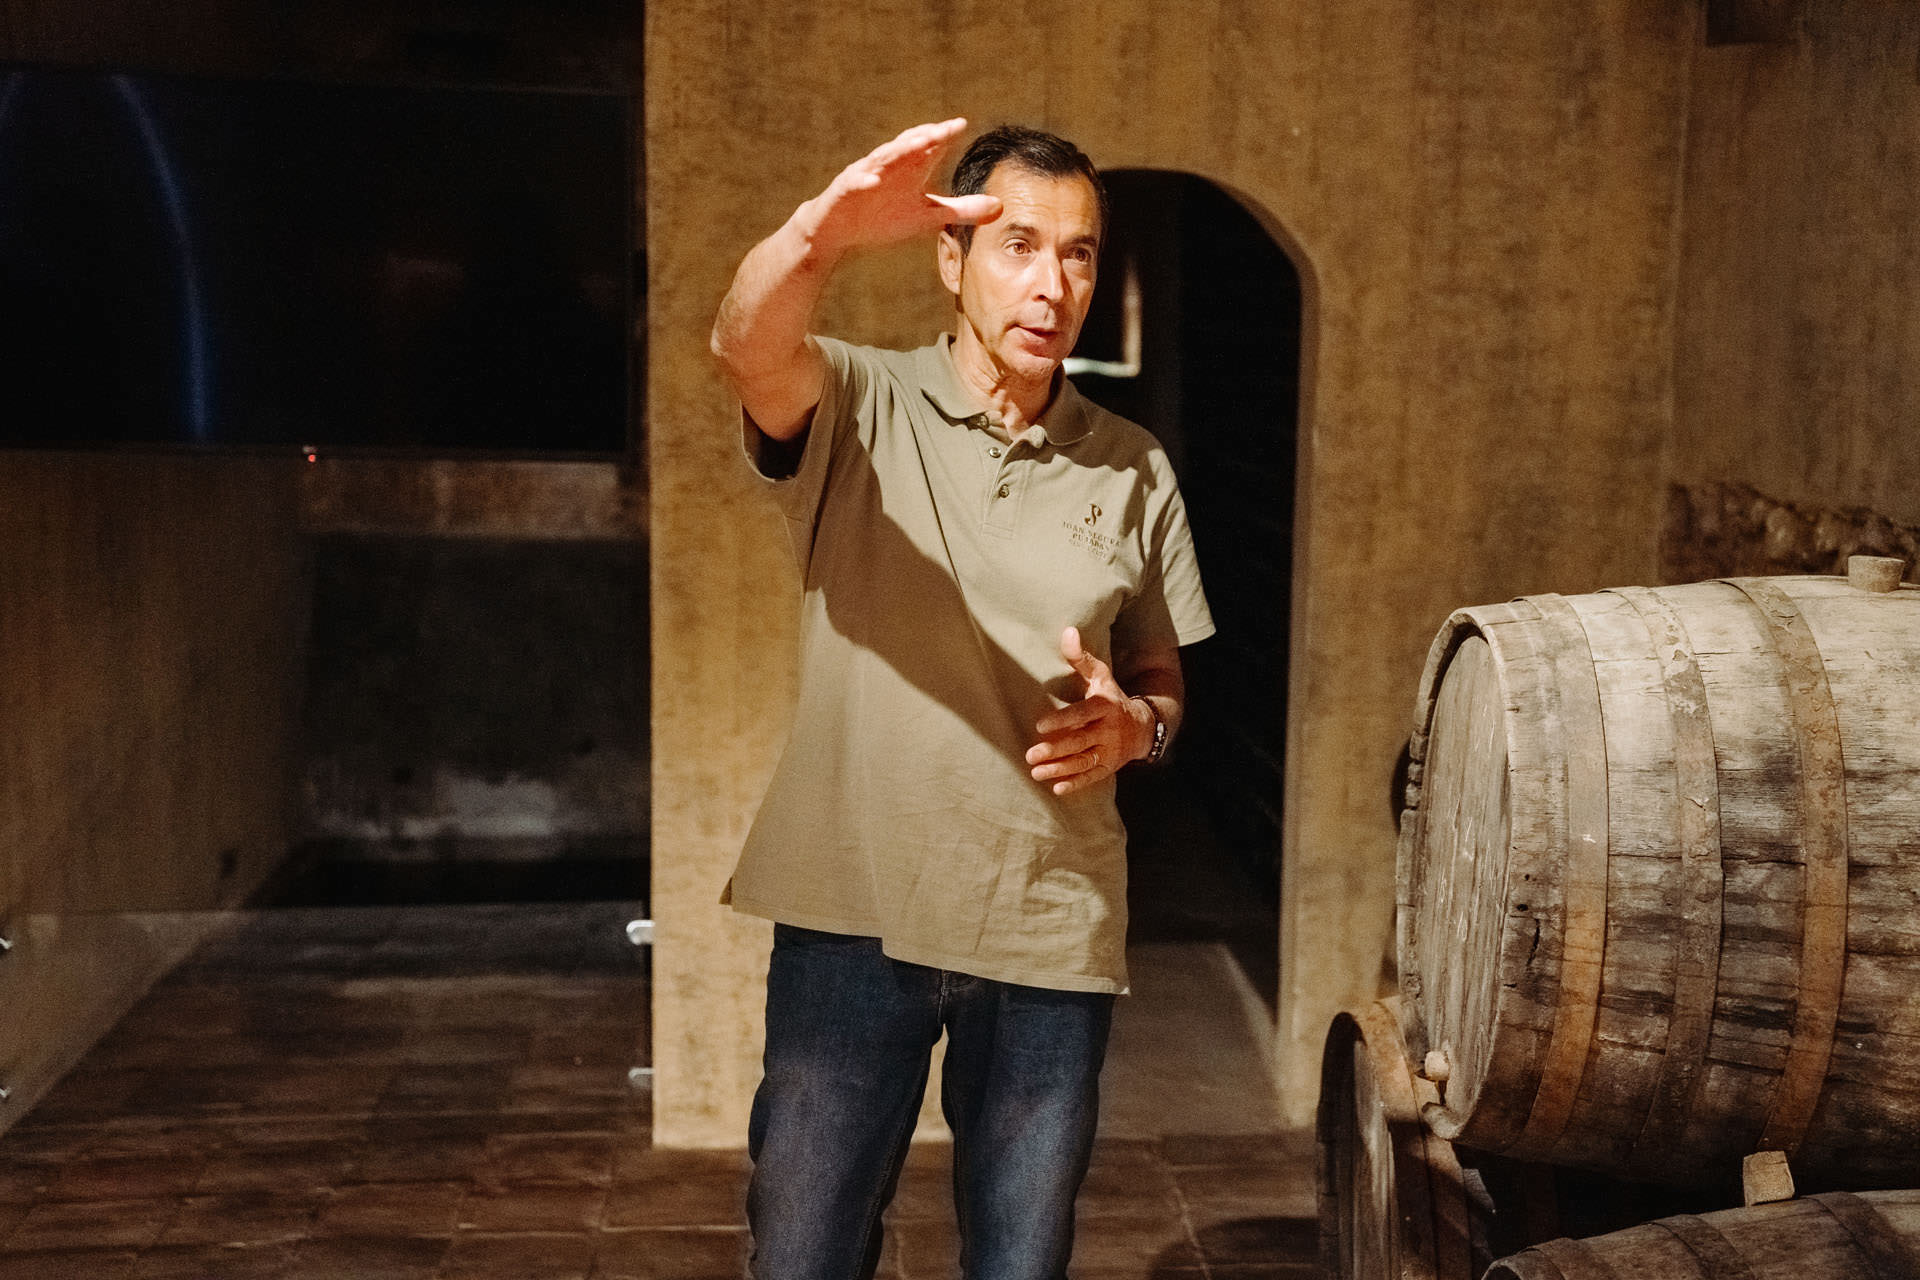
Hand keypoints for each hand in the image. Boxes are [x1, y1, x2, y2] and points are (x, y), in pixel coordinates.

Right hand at [802, 119, 1002, 258]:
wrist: (839, 230)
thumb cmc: (883, 217)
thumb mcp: (926, 217)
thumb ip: (961, 210)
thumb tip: (1000, 206)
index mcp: (908, 169)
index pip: (928, 148)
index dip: (943, 136)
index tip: (960, 125)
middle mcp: (888, 166)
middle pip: (907, 147)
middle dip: (924, 137)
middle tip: (943, 129)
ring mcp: (864, 176)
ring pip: (882, 159)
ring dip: (898, 151)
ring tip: (916, 145)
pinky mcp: (844, 192)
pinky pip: (854, 185)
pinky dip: (863, 181)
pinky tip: (872, 182)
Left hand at [1026, 627, 1151, 796]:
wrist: (1144, 726)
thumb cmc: (1112, 697)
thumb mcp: (1101, 676)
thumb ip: (1082, 658)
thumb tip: (1068, 631)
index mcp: (1105, 707)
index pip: (1083, 714)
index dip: (1063, 720)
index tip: (1040, 725)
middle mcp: (1109, 731)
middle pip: (1081, 742)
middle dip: (1056, 749)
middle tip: (1030, 755)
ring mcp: (1110, 751)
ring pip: (1084, 762)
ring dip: (1060, 769)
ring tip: (1036, 772)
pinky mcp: (1109, 767)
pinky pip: (1093, 777)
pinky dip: (1076, 784)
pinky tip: (1057, 789)